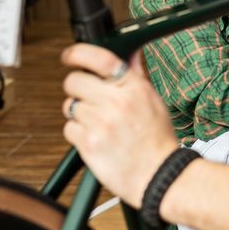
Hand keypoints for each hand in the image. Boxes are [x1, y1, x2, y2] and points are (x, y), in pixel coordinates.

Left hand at [60, 44, 177, 207]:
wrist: (159, 176)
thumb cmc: (158, 141)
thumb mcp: (154, 101)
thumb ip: (136, 76)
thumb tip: (130, 54)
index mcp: (133, 88)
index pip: (99, 58)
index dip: (77, 53)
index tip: (69, 56)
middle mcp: (116, 102)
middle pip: (74, 81)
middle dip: (76, 89)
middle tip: (88, 99)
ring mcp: (101, 123)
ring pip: (70, 106)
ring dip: (79, 114)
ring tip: (98, 124)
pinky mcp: (88, 143)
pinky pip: (69, 129)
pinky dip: (78, 134)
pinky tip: (96, 139)